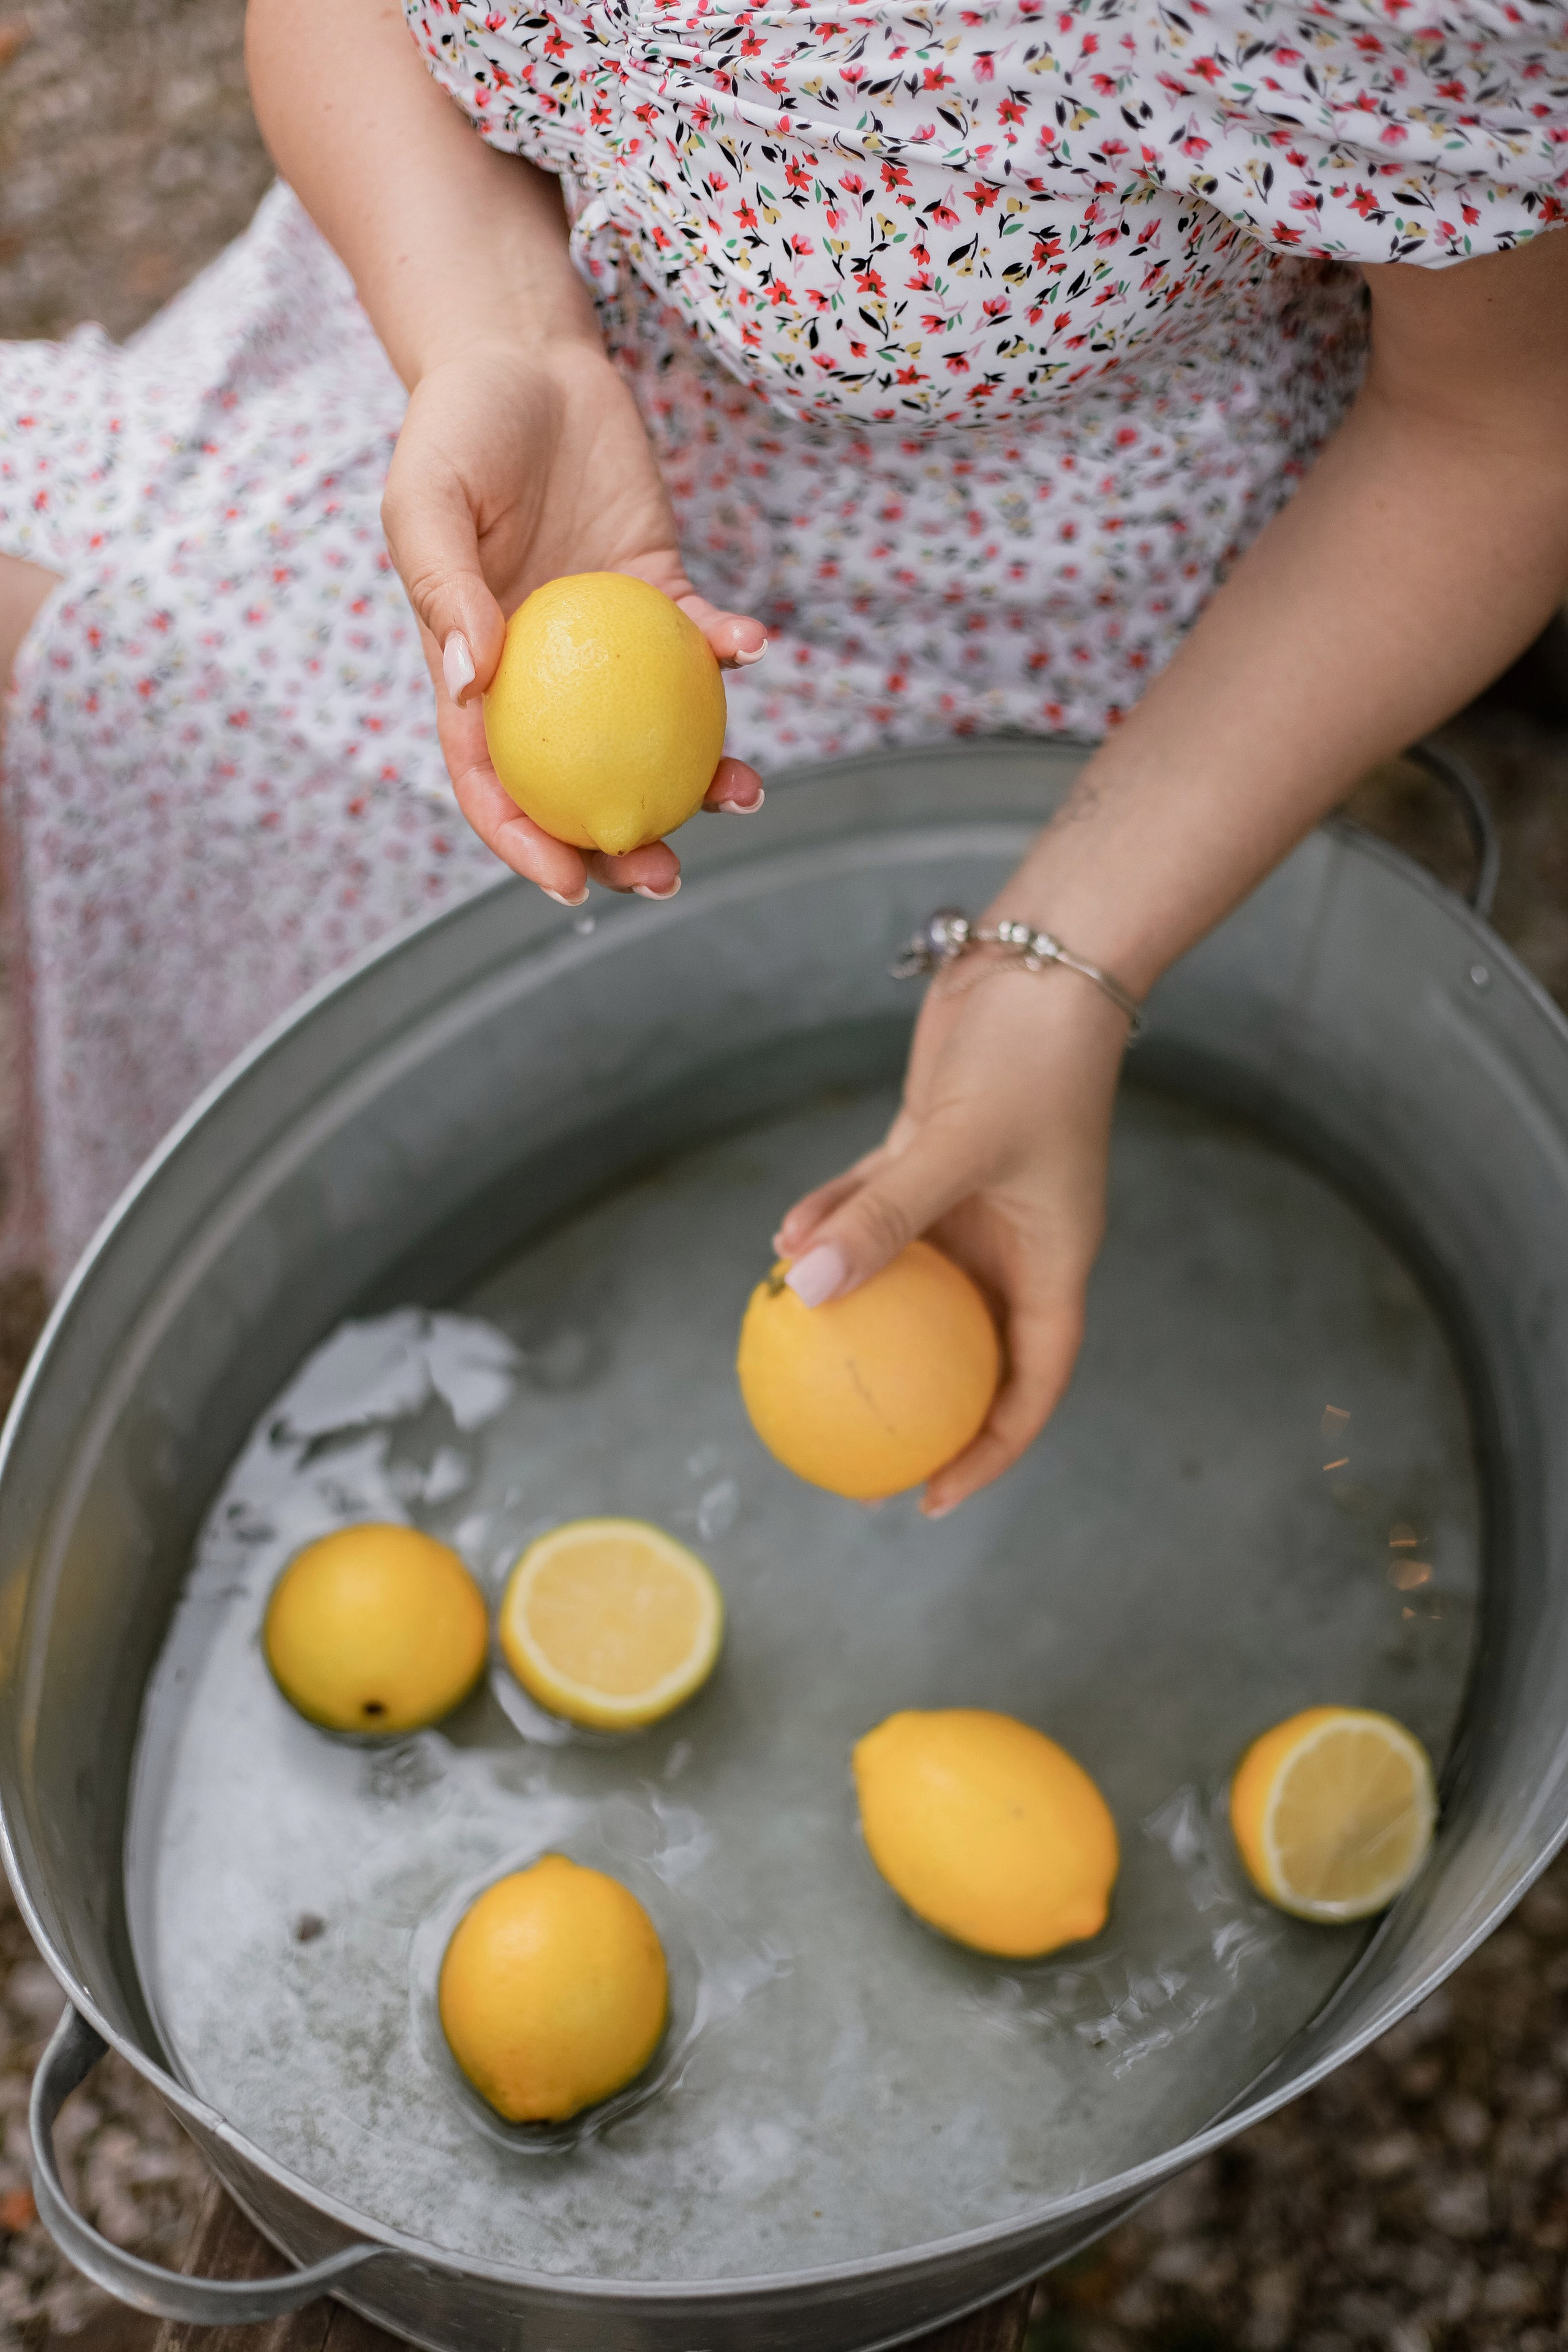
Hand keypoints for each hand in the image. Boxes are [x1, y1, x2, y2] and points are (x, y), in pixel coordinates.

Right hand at [381, 335, 765, 903]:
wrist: (522, 354)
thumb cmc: (456, 428)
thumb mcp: (426, 504)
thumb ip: (445, 592)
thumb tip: (473, 686)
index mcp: (475, 676)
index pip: (493, 784)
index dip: (525, 845)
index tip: (570, 885)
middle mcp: (545, 675)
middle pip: (584, 784)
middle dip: (624, 847)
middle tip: (667, 874)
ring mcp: (609, 642)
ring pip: (657, 734)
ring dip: (703, 778)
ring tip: (745, 794)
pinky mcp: (661, 592)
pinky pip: (701, 641)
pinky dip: (732, 649)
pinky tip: (756, 647)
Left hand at [774, 964, 1130, 1514]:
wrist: (1042, 962)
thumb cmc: (1029, 1059)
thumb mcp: (955, 1148)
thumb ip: (884, 1218)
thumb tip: (805, 1288)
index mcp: (1052, 1263)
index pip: (1028, 1384)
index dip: (987, 1451)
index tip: (930, 1496)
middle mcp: (1014, 1242)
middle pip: (965, 1347)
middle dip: (915, 1401)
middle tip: (850, 1447)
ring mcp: (971, 1200)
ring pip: (909, 1276)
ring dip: (857, 1303)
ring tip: (793, 1340)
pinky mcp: (930, 1151)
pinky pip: (876, 1207)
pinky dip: (836, 1221)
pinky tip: (781, 1239)